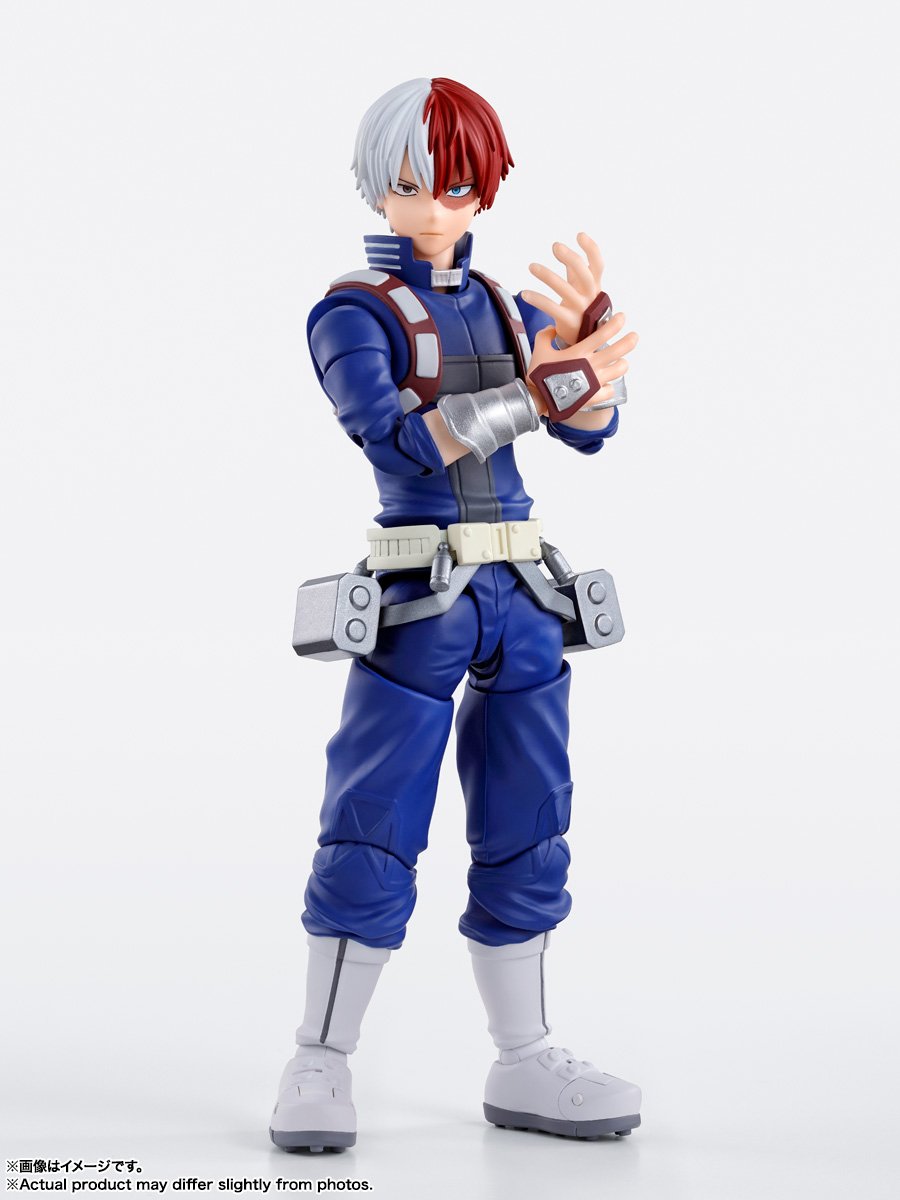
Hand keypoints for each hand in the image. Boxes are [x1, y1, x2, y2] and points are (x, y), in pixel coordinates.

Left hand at [521, 231, 607, 347]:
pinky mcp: (568, 322)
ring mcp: (580, 309)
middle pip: (584, 275)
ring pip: (564, 290)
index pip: (598, 264)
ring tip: (531, 266)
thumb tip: (562, 250)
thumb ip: (574, 272)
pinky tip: (524, 293)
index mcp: (595, 286)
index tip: (579, 235)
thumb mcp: (582, 290)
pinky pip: (551, 308)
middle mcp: (590, 296)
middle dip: (571, 259)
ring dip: (547, 276)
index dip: (591, 249)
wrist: (586, 342)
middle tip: (555, 245)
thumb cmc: (582, 310)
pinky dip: (537, 299)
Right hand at [526, 313, 638, 423]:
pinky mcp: (594, 397)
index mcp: (579, 352)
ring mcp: (595, 382)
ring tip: (621, 362)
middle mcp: (591, 365)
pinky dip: (609, 386)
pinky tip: (606, 384)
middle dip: (629, 341)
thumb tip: (553, 328)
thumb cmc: (538, 375)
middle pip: (618, 351)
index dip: (615, 323)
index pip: (603, 334)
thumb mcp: (539, 350)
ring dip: (622, 364)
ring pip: (619, 370)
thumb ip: (546, 335)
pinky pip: (610, 390)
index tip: (622, 317)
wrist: (538, 400)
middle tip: (634, 336)